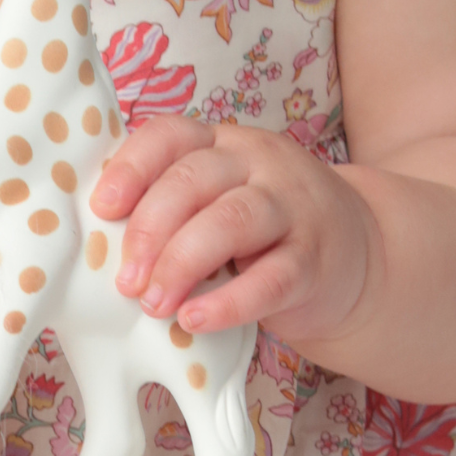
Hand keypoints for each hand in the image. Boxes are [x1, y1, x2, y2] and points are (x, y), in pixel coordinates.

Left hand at [89, 117, 375, 343]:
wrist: (359, 255)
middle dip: (150, 230)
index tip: (101, 209)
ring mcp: (293, 208)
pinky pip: (272, 277)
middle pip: (194, 180)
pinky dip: (228, 301)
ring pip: (232, 220)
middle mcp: (259, 164)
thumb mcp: (220, 200)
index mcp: (222, 144)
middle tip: (125, 280)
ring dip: (183, 262)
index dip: (131, 168)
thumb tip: (96, 245)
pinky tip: (195, 320)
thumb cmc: (262, 232)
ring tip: (153, 303)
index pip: (170, 135)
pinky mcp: (316, 260)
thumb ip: (172, 208)